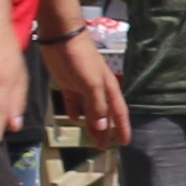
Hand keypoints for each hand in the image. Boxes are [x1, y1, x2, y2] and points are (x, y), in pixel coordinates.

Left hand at [46, 25, 129, 156]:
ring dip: (90, 123)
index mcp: (108, 89)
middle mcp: (98, 89)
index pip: (119, 113)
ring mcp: (83, 86)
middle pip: (104, 114)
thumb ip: (97, 105)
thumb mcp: (92, 83)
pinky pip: (73, 101)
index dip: (122, 128)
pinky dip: (74, 111)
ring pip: (89, 110)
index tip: (124, 143)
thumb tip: (103, 127)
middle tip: (102, 147)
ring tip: (90, 138)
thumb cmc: (81, 58)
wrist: (61, 37)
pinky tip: (73, 119)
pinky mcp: (68, 83)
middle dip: (104, 131)